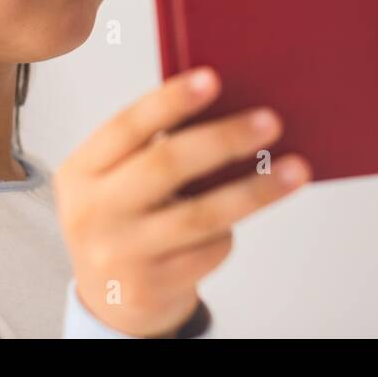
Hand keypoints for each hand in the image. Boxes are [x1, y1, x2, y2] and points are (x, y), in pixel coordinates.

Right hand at [53, 66, 310, 336]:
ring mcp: (120, 252)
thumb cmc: (125, 216)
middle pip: (166, 166)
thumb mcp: (116, 179)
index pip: (128, 125)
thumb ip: (152, 148)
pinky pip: (206, 250)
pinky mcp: (150, 286)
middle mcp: (93, 211)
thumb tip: (230, 111)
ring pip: (199, 215)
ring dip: (254, 190)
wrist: (105, 297)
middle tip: (270, 121)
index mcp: (82, 170)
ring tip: (295, 169)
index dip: (170, 101)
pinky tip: (239, 218)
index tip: (212, 78)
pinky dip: (228, 231)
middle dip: (223, 140)